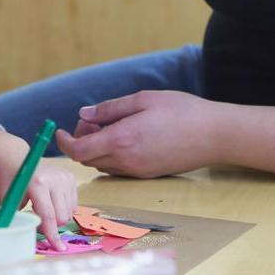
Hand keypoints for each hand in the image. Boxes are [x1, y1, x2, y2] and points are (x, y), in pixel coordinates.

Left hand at [3, 161, 77, 249]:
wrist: (15, 159)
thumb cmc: (10, 182)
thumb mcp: (8, 200)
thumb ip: (18, 218)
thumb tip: (26, 237)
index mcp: (38, 183)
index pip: (48, 215)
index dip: (51, 234)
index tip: (58, 248)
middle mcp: (55, 178)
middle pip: (62, 217)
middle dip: (51, 224)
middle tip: (36, 217)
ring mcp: (65, 177)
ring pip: (69, 212)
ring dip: (57, 216)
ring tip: (42, 206)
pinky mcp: (70, 177)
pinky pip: (73, 204)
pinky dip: (62, 208)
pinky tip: (51, 200)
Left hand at [54, 90, 219, 178]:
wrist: (215, 135)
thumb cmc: (181, 111)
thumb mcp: (143, 99)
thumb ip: (110, 109)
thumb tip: (83, 115)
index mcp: (121, 140)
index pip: (79, 150)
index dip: (65, 142)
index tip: (60, 131)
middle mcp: (126, 161)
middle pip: (88, 159)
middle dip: (82, 141)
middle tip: (93, 121)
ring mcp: (137, 171)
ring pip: (102, 165)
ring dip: (96, 149)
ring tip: (110, 127)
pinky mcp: (148, 175)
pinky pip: (119, 169)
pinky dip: (111, 155)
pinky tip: (125, 138)